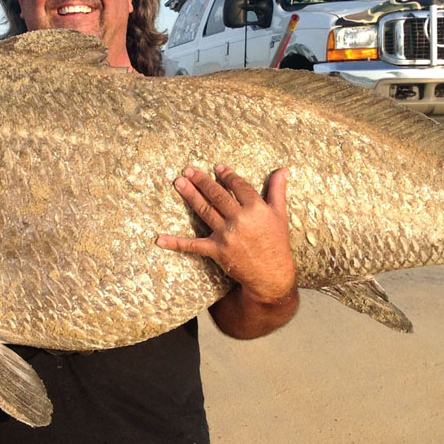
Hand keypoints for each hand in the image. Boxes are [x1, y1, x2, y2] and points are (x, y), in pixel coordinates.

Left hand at [156, 165, 297, 337]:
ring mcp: (227, 235)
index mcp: (256, 208)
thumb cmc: (276, 243)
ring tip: (179, 182)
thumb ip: (277, 190)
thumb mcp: (280, 214)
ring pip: (205, 210)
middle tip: (188, 170)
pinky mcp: (217, 251)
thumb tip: (283, 169)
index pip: (238, 186)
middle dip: (202, 180)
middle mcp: (240, 219)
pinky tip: (159, 238)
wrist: (271, 275)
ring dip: (190, 195)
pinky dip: (175, 242)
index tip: (217, 168)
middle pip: (217, 195)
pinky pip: (193, 245)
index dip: (226, 175)